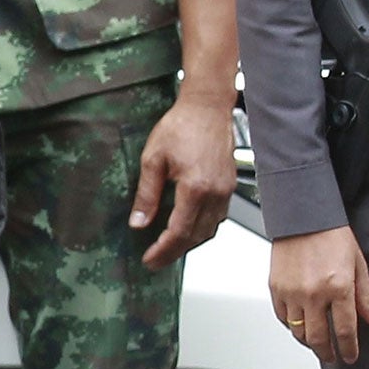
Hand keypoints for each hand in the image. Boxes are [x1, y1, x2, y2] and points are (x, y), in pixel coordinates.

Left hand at [130, 94, 236, 268]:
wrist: (207, 108)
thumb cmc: (182, 126)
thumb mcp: (153, 159)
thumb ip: (147, 194)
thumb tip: (139, 222)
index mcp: (196, 188)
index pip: (179, 232)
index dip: (162, 250)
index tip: (149, 259)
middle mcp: (215, 194)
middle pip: (196, 237)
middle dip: (174, 252)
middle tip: (156, 260)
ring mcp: (226, 191)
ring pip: (209, 230)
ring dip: (189, 243)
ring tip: (169, 248)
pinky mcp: (229, 186)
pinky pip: (217, 218)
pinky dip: (202, 229)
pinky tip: (188, 228)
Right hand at [269, 224, 368, 363]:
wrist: (303, 217)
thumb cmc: (332, 236)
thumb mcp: (358, 265)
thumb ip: (366, 297)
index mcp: (338, 287)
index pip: (345, 331)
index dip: (349, 350)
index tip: (350, 357)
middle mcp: (313, 293)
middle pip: (319, 338)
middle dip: (328, 353)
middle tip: (333, 356)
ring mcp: (291, 291)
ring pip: (298, 331)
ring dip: (309, 342)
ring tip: (317, 343)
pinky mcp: (275, 287)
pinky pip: (282, 316)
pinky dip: (291, 325)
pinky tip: (300, 324)